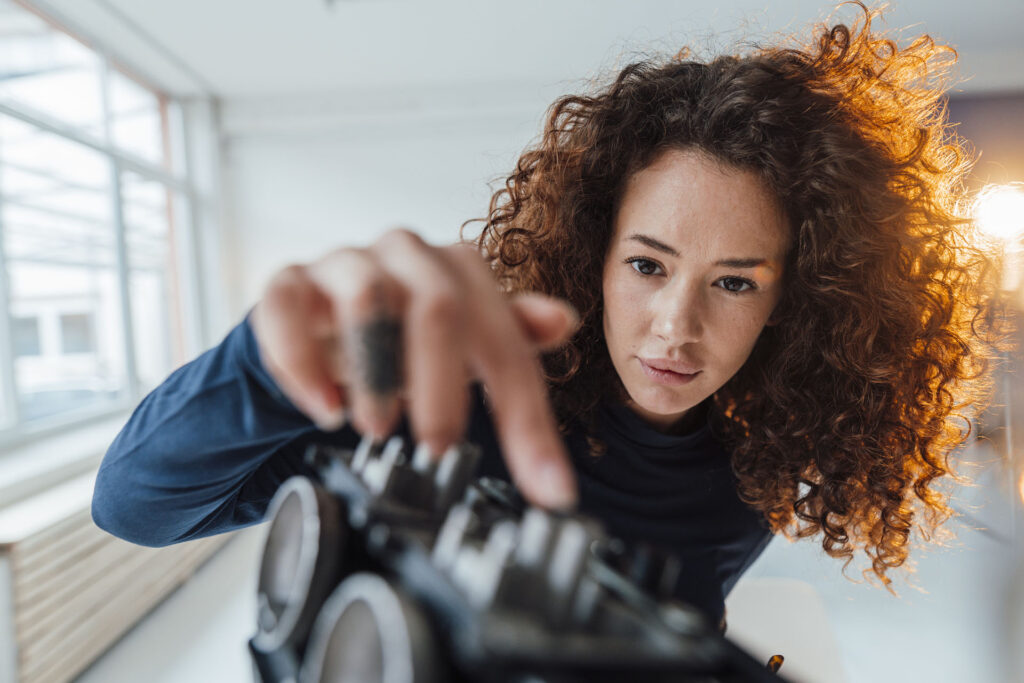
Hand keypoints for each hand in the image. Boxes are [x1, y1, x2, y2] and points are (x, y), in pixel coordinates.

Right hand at [249, 228, 579, 509]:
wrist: (319, 321)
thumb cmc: (402, 335)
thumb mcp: (464, 343)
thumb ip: (512, 338)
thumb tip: (563, 319)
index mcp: (461, 271)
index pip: (506, 342)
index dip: (527, 417)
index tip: (545, 488)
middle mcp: (407, 254)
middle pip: (440, 307)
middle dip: (444, 387)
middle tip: (439, 449)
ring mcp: (345, 264)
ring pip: (367, 298)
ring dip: (376, 372)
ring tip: (377, 427)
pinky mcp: (288, 283)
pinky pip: (288, 309)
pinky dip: (303, 362)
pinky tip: (324, 406)